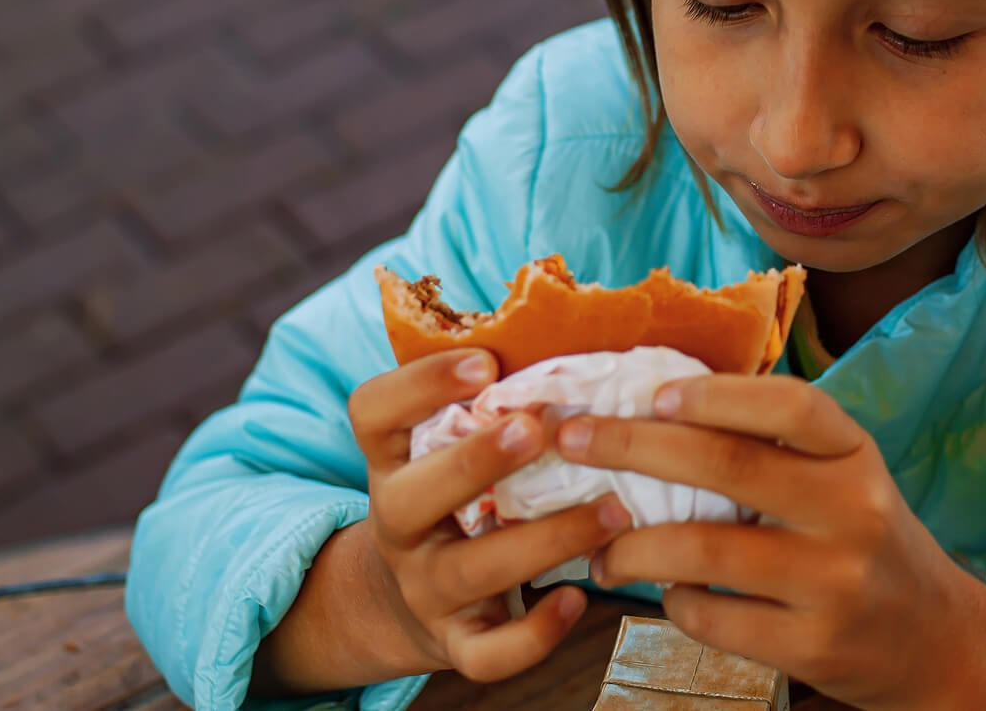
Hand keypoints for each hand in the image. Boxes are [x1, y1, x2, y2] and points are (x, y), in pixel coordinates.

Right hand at [348, 348, 633, 683]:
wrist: (406, 597)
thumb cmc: (459, 493)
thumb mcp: (450, 444)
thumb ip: (495, 399)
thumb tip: (592, 331)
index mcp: (392, 459)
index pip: (372, 413)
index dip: (419, 384)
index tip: (485, 362)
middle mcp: (397, 522)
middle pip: (411, 496)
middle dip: (476, 461)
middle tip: (538, 427)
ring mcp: (423, 586)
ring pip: (470, 570)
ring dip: (545, 538)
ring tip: (614, 509)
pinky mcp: (455, 642)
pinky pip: (487, 653)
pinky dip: (534, 634)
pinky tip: (580, 600)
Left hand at [553, 375, 979, 709]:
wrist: (933, 638)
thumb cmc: (864, 538)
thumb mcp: (843, 477)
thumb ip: (776, 446)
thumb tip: (660, 406)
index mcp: (855, 455)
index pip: (790, 406)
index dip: (716, 395)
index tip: (652, 392)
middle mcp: (852, 511)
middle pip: (729, 467)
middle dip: (635, 447)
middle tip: (575, 441)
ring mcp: (836, 582)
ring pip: (708, 552)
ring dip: (635, 546)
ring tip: (598, 549)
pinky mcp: (815, 646)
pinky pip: (717, 620)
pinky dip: (676, 604)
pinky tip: (665, 594)